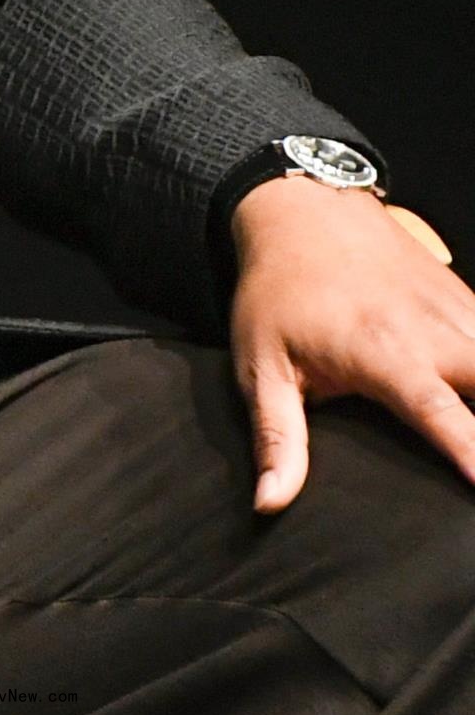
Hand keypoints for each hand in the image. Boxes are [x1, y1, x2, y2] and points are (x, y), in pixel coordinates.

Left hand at [229, 178, 474, 511]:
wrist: (303, 210)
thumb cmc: (277, 293)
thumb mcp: (260, 364)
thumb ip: (276, 436)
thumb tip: (271, 503)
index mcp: (383, 355)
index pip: (439, 412)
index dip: (472, 450)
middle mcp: (432, 333)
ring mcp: (455, 311)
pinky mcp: (465, 298)